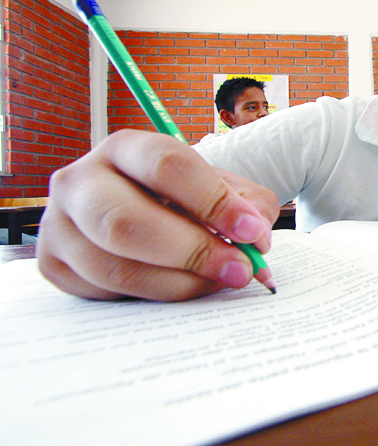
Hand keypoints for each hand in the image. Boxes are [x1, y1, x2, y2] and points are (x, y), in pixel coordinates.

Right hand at [37, 130, 278, 300]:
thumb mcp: (219, 189)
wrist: (138, 212)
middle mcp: (80, 180)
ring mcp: (58, 224)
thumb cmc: (183, 199)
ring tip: (218, 282)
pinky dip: (151, 297)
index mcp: (125, 148)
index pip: (167, 166)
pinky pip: (104, 294)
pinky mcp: (52, 264)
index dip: (213, 201)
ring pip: (115, 267)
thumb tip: (255, 235)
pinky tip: (180, 287)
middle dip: (192, 252)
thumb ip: (247, 205)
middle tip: (239, 270)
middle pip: (128, 222)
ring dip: (178, 283)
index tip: (251, 231)